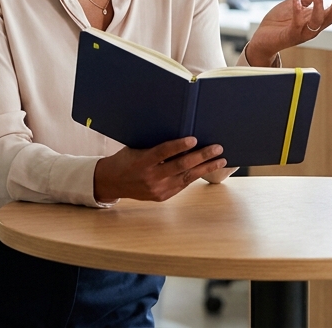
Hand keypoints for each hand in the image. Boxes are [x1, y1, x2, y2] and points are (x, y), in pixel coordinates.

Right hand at [93, 137, 226, 202]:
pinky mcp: (162, 197)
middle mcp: (150, 177)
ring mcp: (157, 189)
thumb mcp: (136, 148)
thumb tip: (180, 134)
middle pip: (180, 166)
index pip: (163, 152)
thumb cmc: (126, 159)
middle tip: (217, 148)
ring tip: (220, 160)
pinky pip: (182, 185)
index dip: (179, 146)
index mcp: (142, 161)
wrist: (111, 183)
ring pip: (186, 178)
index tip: (194, 139)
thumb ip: (155, 145)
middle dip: (201, 157)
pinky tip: (207, 169)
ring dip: (205, 168)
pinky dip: (195, 176)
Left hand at [244, 0, 331, 66]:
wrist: (262, 38)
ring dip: (320, 5)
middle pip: (331, 17)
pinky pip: (297, 24)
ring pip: (317, 21)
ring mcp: (302, 33)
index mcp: (316, 20)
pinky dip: (298, 11)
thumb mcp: (295, 3)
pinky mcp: (290, 35)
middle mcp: (313, 28)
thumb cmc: (278, 22)